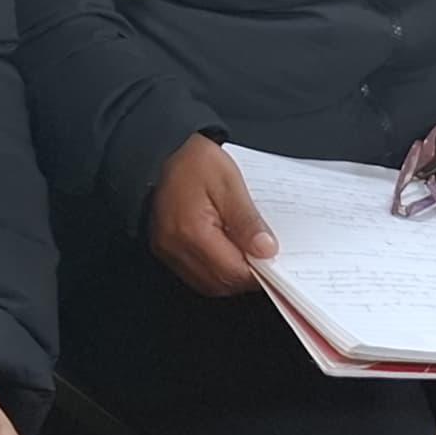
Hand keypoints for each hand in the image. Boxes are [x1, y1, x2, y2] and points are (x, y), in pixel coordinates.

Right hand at [148, 135, 275, 295]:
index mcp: (193, 231)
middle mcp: (176, 247)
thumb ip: (247, 220)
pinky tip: (227, 252)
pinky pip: (196, 275)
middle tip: (263, 256)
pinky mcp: (166, 250)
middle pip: (221, 284)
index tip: (274, 260)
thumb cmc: (192, 160)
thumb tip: (266, 250)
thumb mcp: (228, 182)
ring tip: (246, 252)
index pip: (233, 271)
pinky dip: (216, 270)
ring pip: (209, 284)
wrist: (161, 150)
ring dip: (231, 275)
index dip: (258, 271)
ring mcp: (168, 251)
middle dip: (246, 275)